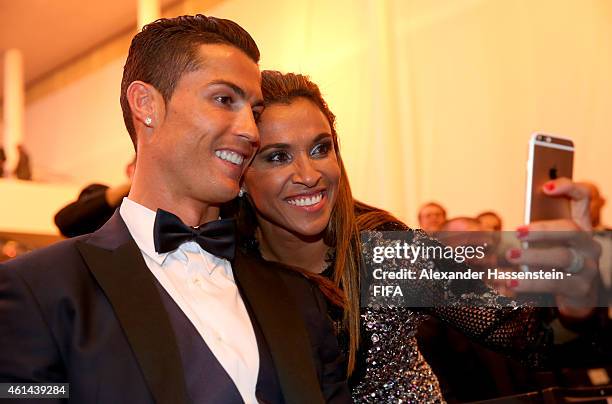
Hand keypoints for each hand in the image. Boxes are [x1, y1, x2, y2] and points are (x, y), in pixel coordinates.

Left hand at [504, 178, 600, 317]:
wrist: (574, 295)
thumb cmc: (553, 263)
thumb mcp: (545, 244)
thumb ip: (531, 231)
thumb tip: (492, 226)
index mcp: (579, 225)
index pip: (582, 198)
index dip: (568, 188)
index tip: (544, 187)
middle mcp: (588, 243)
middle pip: (570, 229)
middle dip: (542, 229)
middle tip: (518, 231)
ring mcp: (588, 266)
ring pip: (563, 257)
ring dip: (533, 256)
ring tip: (511, 255)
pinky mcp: (580, 288)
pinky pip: (555, 283)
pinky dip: (530, 282)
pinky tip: (512, 282)